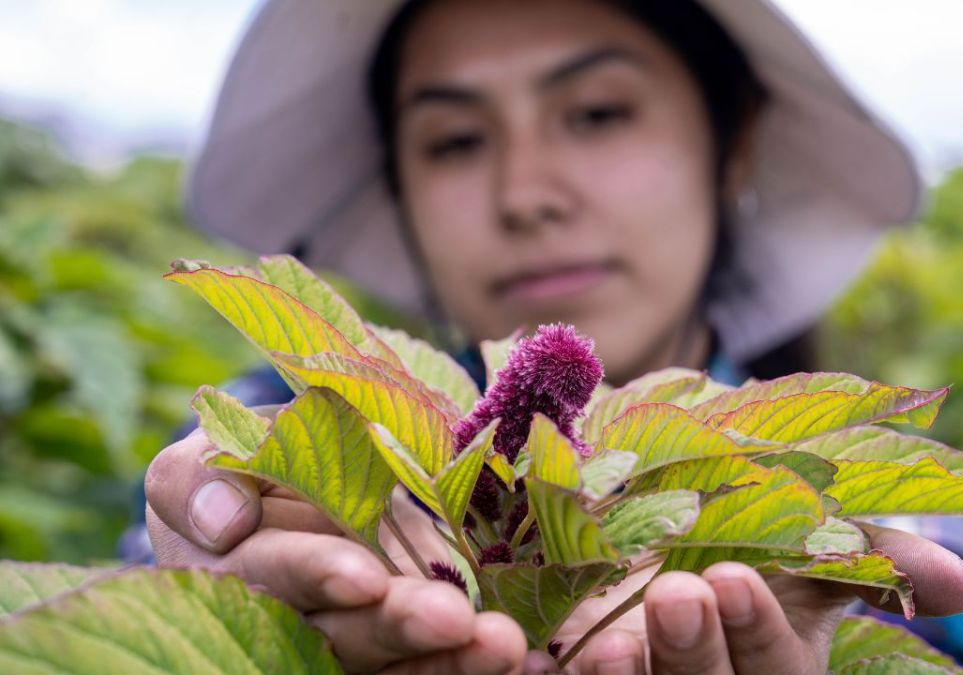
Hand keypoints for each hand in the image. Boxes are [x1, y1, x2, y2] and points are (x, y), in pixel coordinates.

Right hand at [145, 428, 527, 673]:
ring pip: (402, 661)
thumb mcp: (196, 465)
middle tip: (461, 623)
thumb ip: (193, 483)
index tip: (363, 578)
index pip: (281, 579)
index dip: (319, 577)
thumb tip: (222, 520)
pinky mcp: (407, 642)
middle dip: (403, 629)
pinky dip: (477, 661)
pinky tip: (533, 659)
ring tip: (506, 646)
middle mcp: (303, 623)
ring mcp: (360, 638)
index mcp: (244, 575)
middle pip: (352, 636)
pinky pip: (439, 659)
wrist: (284, 488)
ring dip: (454, 659)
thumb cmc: (233, 474)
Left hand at [549, 524, 962, 673]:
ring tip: (605, 647)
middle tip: (679, 592)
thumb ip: (869, 551)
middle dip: (694, 655)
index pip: (774, 670)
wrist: (629, 488)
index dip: (758, 632)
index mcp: (766, 659)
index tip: (738, 577)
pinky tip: (514, 646)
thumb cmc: (729, 511)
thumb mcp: (799, 523)